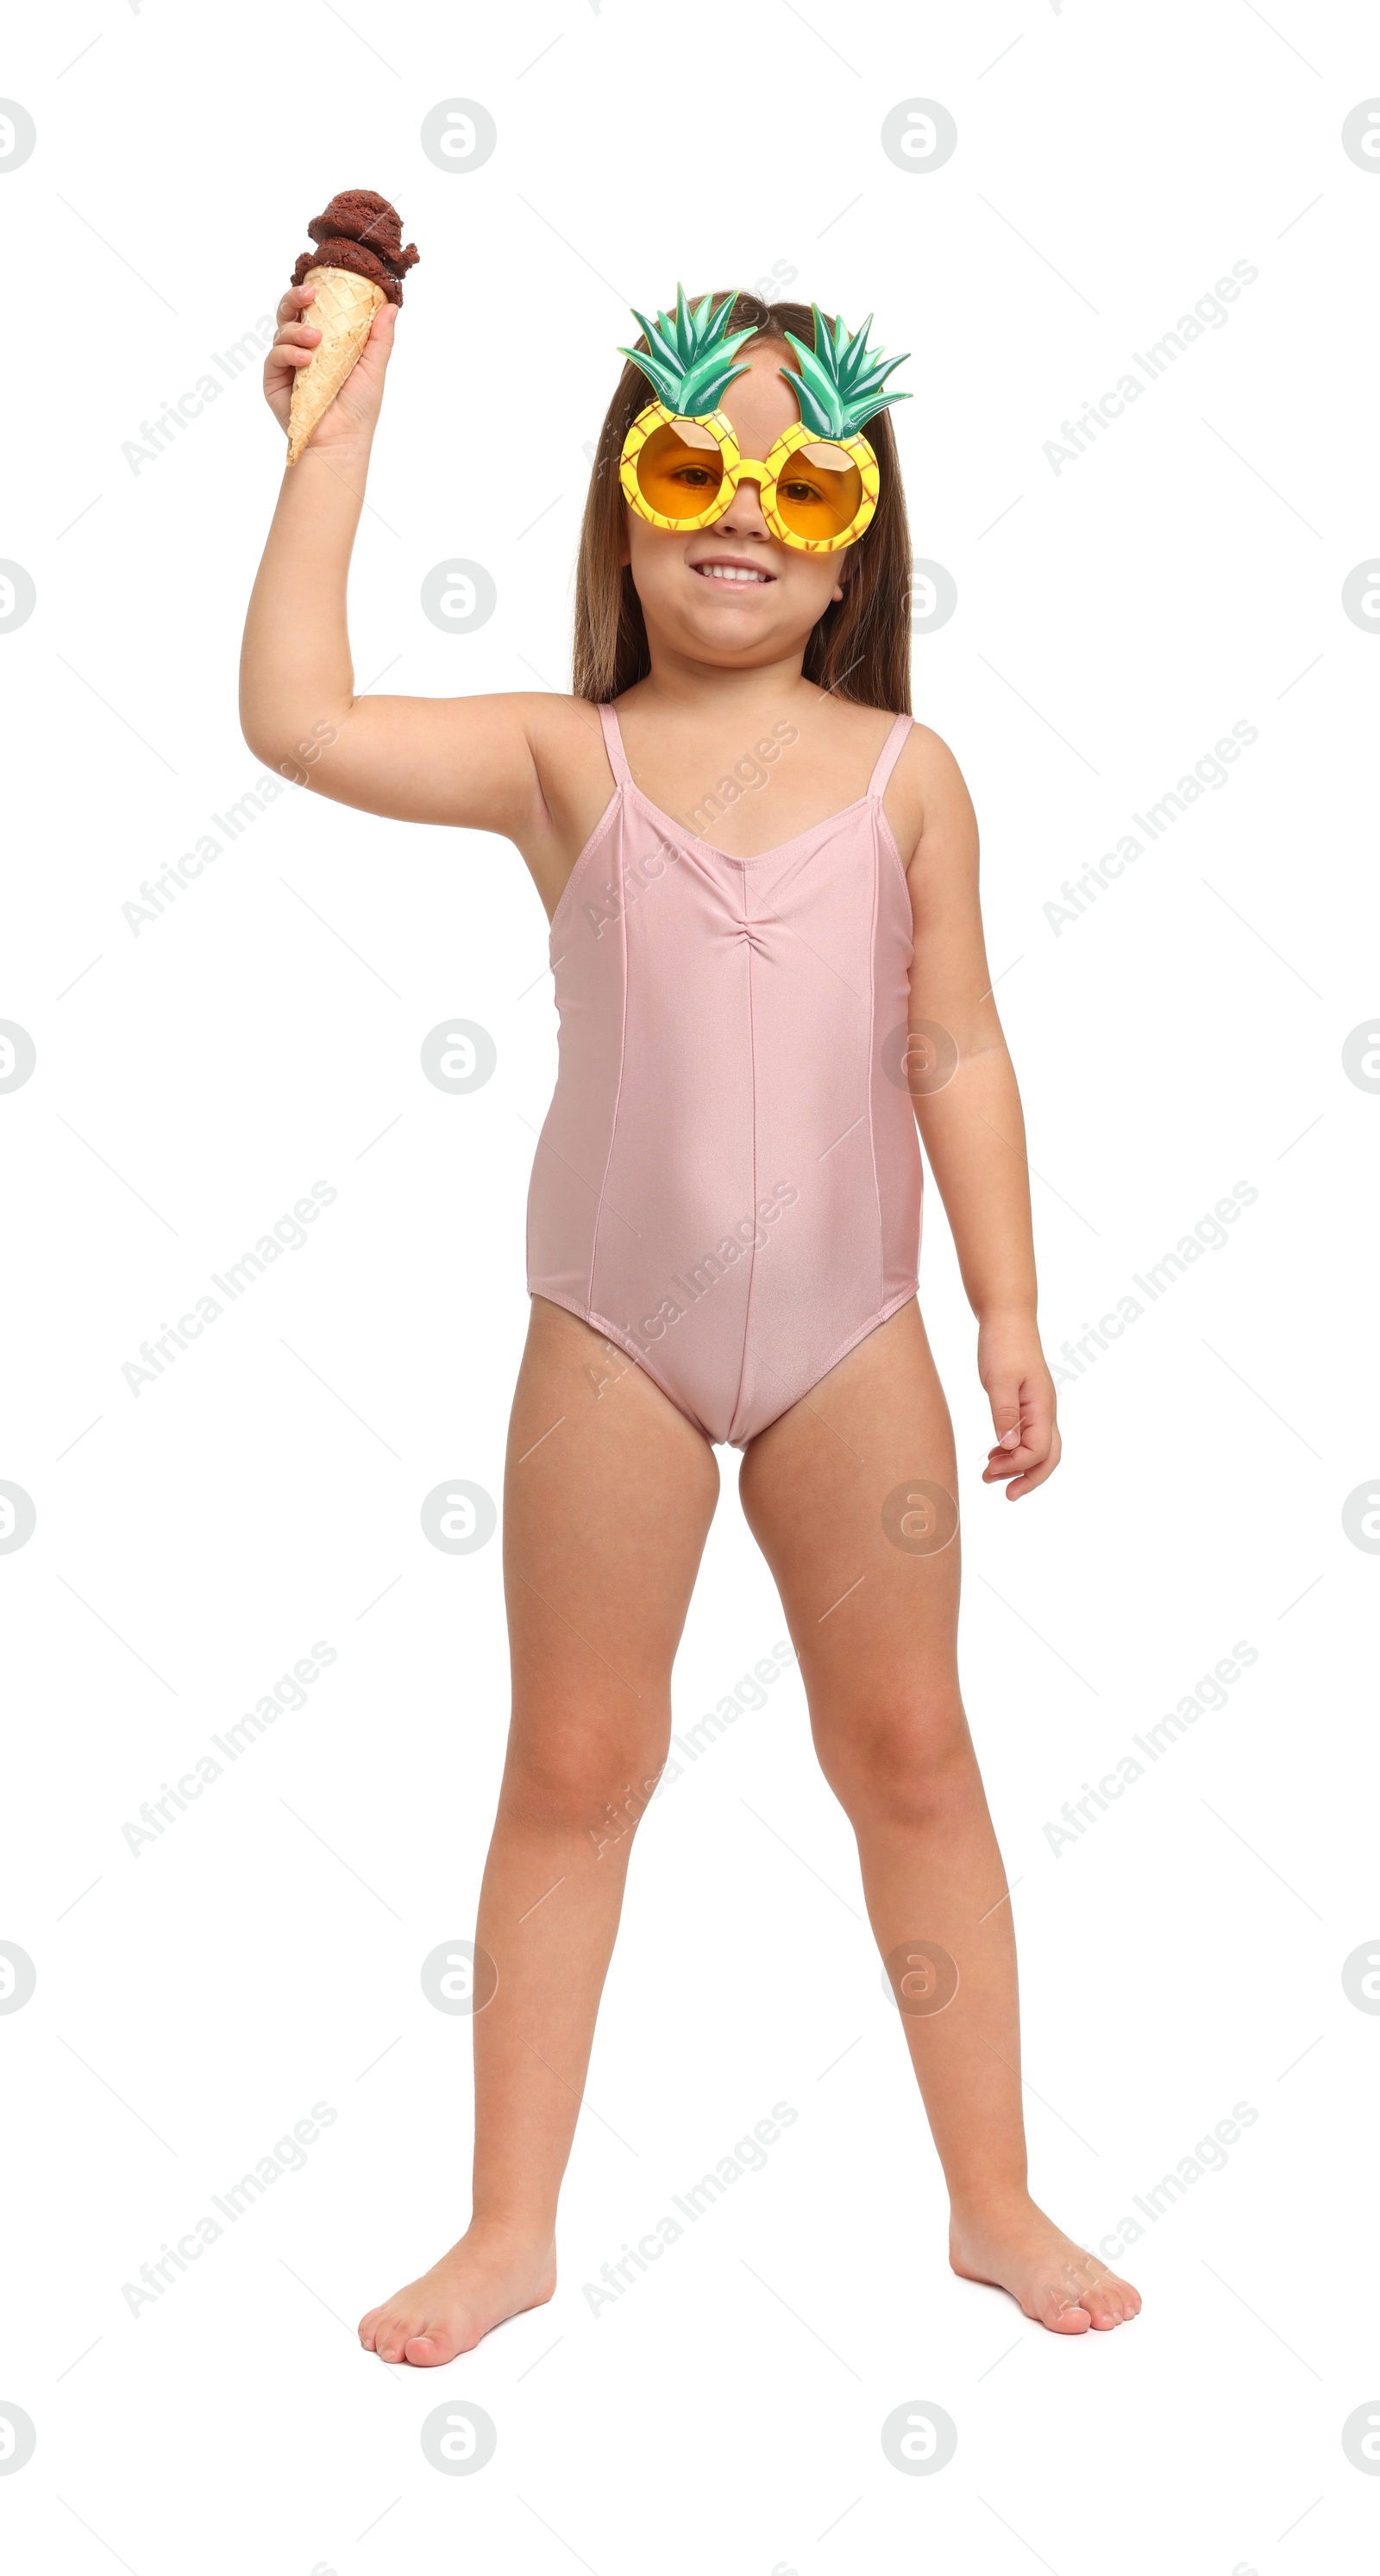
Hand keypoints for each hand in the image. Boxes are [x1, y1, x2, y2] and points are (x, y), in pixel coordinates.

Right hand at [262, 282, 397, 453]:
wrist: (342, 440)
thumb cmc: (358, 407)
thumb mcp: (373, 367)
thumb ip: (380, 337)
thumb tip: (391, 306)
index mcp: (325, 342)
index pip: (313, 308)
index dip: (313, 293)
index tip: (322, 284)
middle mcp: (302, 348)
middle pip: (289, 312)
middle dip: (295, 297)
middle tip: (309, 294)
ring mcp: (286, 363)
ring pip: (281, 331)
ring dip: (297, 330)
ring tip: (315, 340)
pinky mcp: (274, 380)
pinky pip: (274, 357)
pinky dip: (288, 353)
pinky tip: (306, 360)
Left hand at [977, 1315, 1060, 1498]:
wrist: (1007, 1317)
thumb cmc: (1003, 1344)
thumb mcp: (999, 1379)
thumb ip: (1005, 1413)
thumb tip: (1011, 1447)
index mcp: (1043, 1405)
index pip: (1039, 1450)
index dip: (1016, 1465)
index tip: (990, 1469)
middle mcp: (1045, 1410)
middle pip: (1049, 1456)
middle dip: (1029, 1479)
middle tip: (1006, 1495)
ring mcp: (1038, 1407)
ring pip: (1039, 1448)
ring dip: (1018, 1466)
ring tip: (989, 1477)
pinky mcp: (1026, 1403)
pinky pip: (1028, 1435)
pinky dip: (1013, 1450)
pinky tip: (994, 1454)